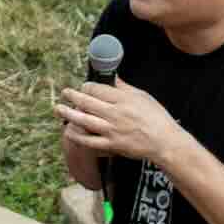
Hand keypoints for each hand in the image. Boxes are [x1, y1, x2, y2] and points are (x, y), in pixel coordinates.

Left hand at [53, 78, 185, 164]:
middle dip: (73, 96)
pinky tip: (69, 131)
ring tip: (58, 109)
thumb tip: (111, 78)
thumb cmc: (156, 118)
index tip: (84, 86)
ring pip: (84, 120)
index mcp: (123, 99)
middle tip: (65, 93)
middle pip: (87, 102)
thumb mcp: (142, 96)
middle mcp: (115, 114)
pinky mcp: (112, 145)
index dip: (87, 86)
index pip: (98, 89)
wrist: (164, 142)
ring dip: (69, 114)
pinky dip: (78, 136)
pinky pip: (90, 141)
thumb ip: (124, 88)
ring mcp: (112, 131)